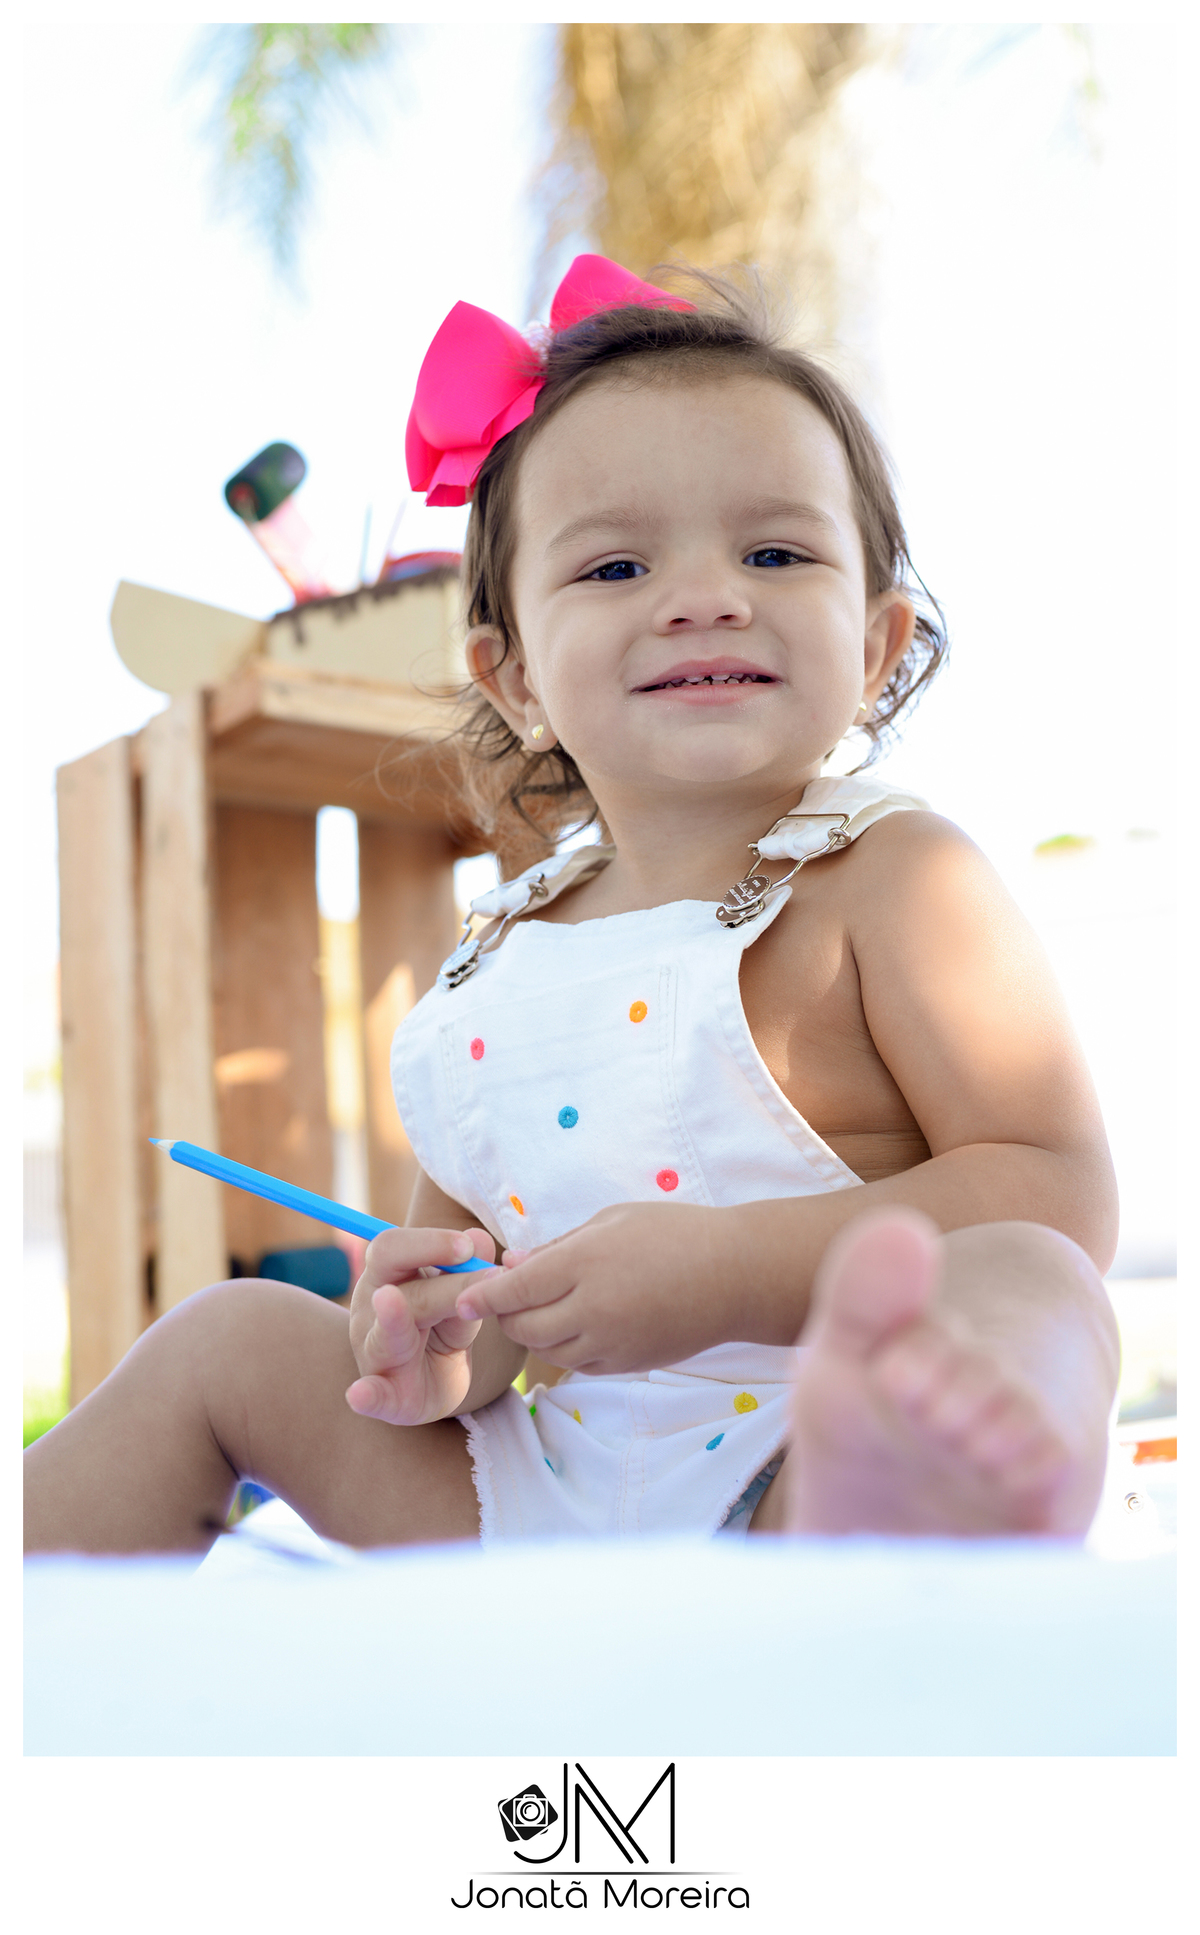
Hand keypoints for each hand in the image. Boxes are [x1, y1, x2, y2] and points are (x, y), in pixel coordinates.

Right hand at [346, 1226, 496, 1424]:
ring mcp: (372, 1352)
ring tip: (389, 1301)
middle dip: (425, 1255)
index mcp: (388, 1278)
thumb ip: (468, 1275)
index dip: (431, 1240)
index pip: (394, 1245)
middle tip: (466, 1256)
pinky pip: (371, 1395)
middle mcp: (372, 1308)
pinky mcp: (383, 1397)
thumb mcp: (459, 1302)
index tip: (470, 1246)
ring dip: (390, 1318)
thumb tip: (481, 1237)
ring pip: (382, 1331)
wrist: (433, 1389)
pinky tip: (360, 1395)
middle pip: (385, 1268)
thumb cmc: (440, 1333)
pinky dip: (366, 1395)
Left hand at [453, 1202, 731, 1375]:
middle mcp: (594, 1308)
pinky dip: (564, 1345)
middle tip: (504, 1295)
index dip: (482, 1295)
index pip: (515, 1289)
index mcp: (586, 1263)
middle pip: (523, 1326)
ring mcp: (611, 1342)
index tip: (462, 1296)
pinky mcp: (626, 1364)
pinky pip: (576, 1363)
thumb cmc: (674, 1233)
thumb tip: (510, 1264)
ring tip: (540, 1305)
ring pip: (546, 1350)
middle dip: (505, 1314)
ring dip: (533, 1331)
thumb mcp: (610, 1221)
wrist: (736, 1276)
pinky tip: (575, 1321)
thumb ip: (556, 1246)